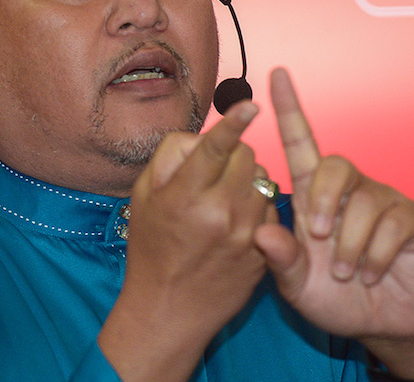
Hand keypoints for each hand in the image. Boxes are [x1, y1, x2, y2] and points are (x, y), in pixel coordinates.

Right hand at [99, 102, 275, 380]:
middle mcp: (220, 214)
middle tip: (214, 170)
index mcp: (185, 197)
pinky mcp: (262, 252)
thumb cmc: (151, 247)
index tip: (251, 104)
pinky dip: (256, 207)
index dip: (234, 123)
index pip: (216, 149)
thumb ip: (171, 158)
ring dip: (247, 181)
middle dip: (234, 153)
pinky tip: (235, 223)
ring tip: (222, 200)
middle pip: (248, 156)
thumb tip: (202, 137)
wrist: (169, 309)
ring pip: (263, 181)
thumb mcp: (143, 197)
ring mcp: (246, 235)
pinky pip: (270, 209)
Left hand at [254, 68, 413, 379]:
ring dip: (349, 244)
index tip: (275, 75)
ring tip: (347, 273)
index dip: (288, 110)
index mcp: (313, 198)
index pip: (300, 144)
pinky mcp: (410, 219)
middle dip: (324, 200)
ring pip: (362, 201)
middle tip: (321, 237)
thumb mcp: (297, 285)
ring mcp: (381, 201)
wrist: (382, 324)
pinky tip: (371, 275)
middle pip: (334, 165)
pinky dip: (374, 256)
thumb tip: (262, 233)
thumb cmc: (334, 297)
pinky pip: (390, 225)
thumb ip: (280, 261)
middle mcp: (347, 191)